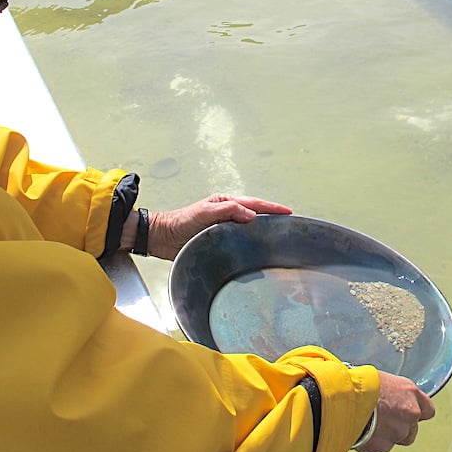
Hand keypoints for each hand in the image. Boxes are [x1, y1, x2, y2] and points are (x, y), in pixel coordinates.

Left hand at [148, 193, 291, 259]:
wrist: (162, 238)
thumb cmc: (179, 222)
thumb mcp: (203, 212)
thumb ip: (227, 211)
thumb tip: (252, 215)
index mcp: (224, 202)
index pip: (254, 204)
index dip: (271, 208)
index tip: (287, 212)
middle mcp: (226, 214)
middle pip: (255, 213)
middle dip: (272, 216)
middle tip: (289, 223)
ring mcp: (223, 227)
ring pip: (249, 227)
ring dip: (263, 229)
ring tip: (279, 236)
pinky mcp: (219, 241)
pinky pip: (240, 239)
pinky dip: (251, 241)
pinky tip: (257, 248)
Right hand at [355, 371, 434, 451]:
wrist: (342, 399)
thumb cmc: (357, 383)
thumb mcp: (381, 379)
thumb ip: (392, 393)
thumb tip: (389, 397)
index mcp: (411, 394)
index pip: (428, 410)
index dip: (416, 412)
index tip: (407, 412)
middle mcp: (409, 415)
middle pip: (412, 430)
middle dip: (399, 427)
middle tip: (382, 419)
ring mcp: (396, 433)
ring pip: (395, 440)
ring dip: (384, 436)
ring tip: (366, 424)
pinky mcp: (381, 447)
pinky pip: (377, 448)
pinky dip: (369, 443)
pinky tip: (357, 431)